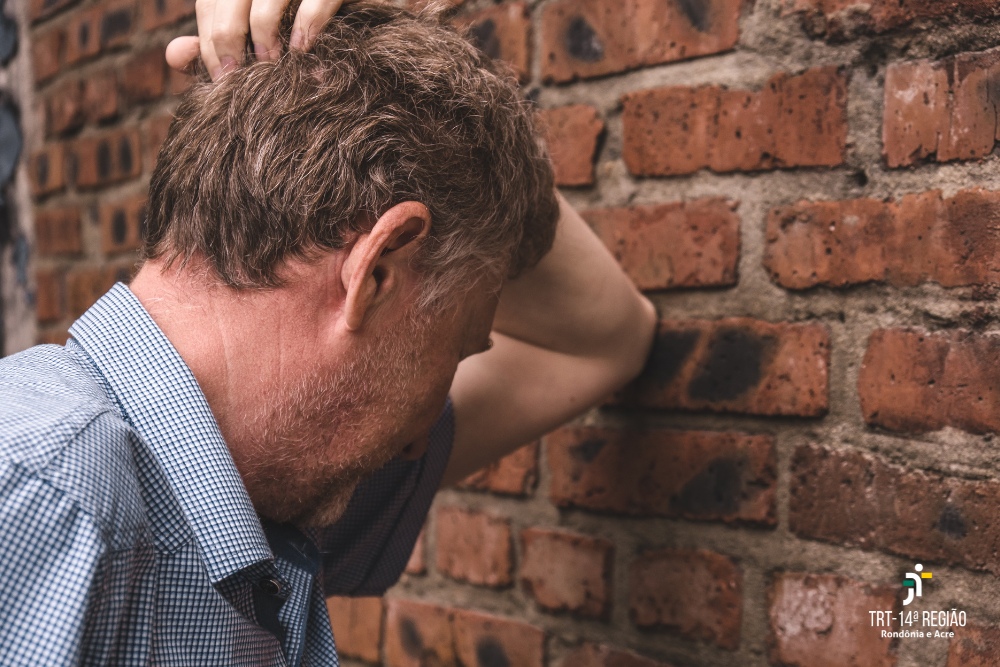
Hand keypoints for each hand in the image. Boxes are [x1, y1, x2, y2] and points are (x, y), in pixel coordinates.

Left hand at [165, 0, 357, 80]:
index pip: (209, 4)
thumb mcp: (254, 25)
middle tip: (237, 80)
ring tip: (272, 66)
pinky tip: (303, 50)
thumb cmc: (302, 24)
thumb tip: (174, 55)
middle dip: (227, 40)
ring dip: (264, 34)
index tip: (219, 78)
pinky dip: (307, 24)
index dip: (208, 41)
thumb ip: (215, 37)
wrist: (359, 5)